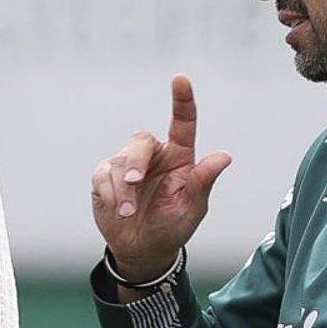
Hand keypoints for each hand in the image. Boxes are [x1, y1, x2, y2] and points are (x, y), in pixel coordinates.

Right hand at [91, 74, 231, 280]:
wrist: (143, 249)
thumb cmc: (173, 225)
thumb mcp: (192, 207)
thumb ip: (203, 181)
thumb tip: (224, 157)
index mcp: (179, 156)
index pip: (182, 122)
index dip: (182, 99)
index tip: (180, 78)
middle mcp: (153, 155)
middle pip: (141, 140)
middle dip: (136, 161)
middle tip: (134, 183)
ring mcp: (127, 164)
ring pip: (119, 162)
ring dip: (122, 189)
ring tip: (128, 213)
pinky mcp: (105, 176)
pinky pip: (102, 175)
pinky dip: (108, 193)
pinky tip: (116, 209)